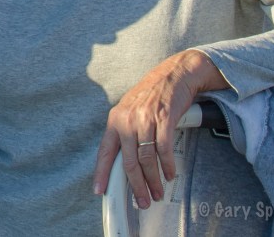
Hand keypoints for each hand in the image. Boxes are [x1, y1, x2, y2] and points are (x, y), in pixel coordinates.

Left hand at [92, 49, 227, 208]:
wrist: (174, 73)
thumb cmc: (152, 94)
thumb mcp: (131, 110)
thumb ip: (125, 131)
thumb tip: (123, 161)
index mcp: (115, 118)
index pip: (105, 150)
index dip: (101, 172)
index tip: (99, 191)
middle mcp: (127, 119)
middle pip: (128, 161)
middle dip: (136, 186)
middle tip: (142, 201)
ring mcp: (145, 118)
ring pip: (146, 158)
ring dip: (153, 180)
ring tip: (157, 192)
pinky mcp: (164, 118)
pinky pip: (163, 149)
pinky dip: (167, 166)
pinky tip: (169, 174)